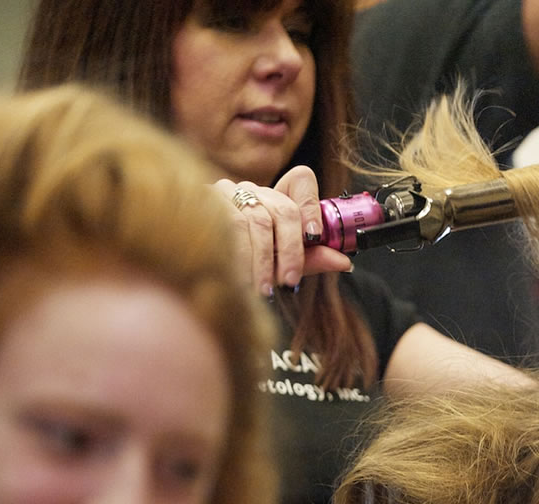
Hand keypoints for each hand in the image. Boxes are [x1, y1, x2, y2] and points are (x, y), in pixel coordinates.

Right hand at [214, 164, 352, 296]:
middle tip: (290, 280)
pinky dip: (241, 256)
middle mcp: (254, 189)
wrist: (193, 258)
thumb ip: (312, 258)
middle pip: (284, 209)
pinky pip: (230, 226)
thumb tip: (345, 262)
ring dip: (265, 260)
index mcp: (276, 197)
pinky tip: (242, 277)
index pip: (302, 179)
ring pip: (258, 222)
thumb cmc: (242, 260)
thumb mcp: (280, 260)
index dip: (311, 205)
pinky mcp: (206, 200)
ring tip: (265, 289)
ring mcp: (228, 191)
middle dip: (291, 250)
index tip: (314, 236)